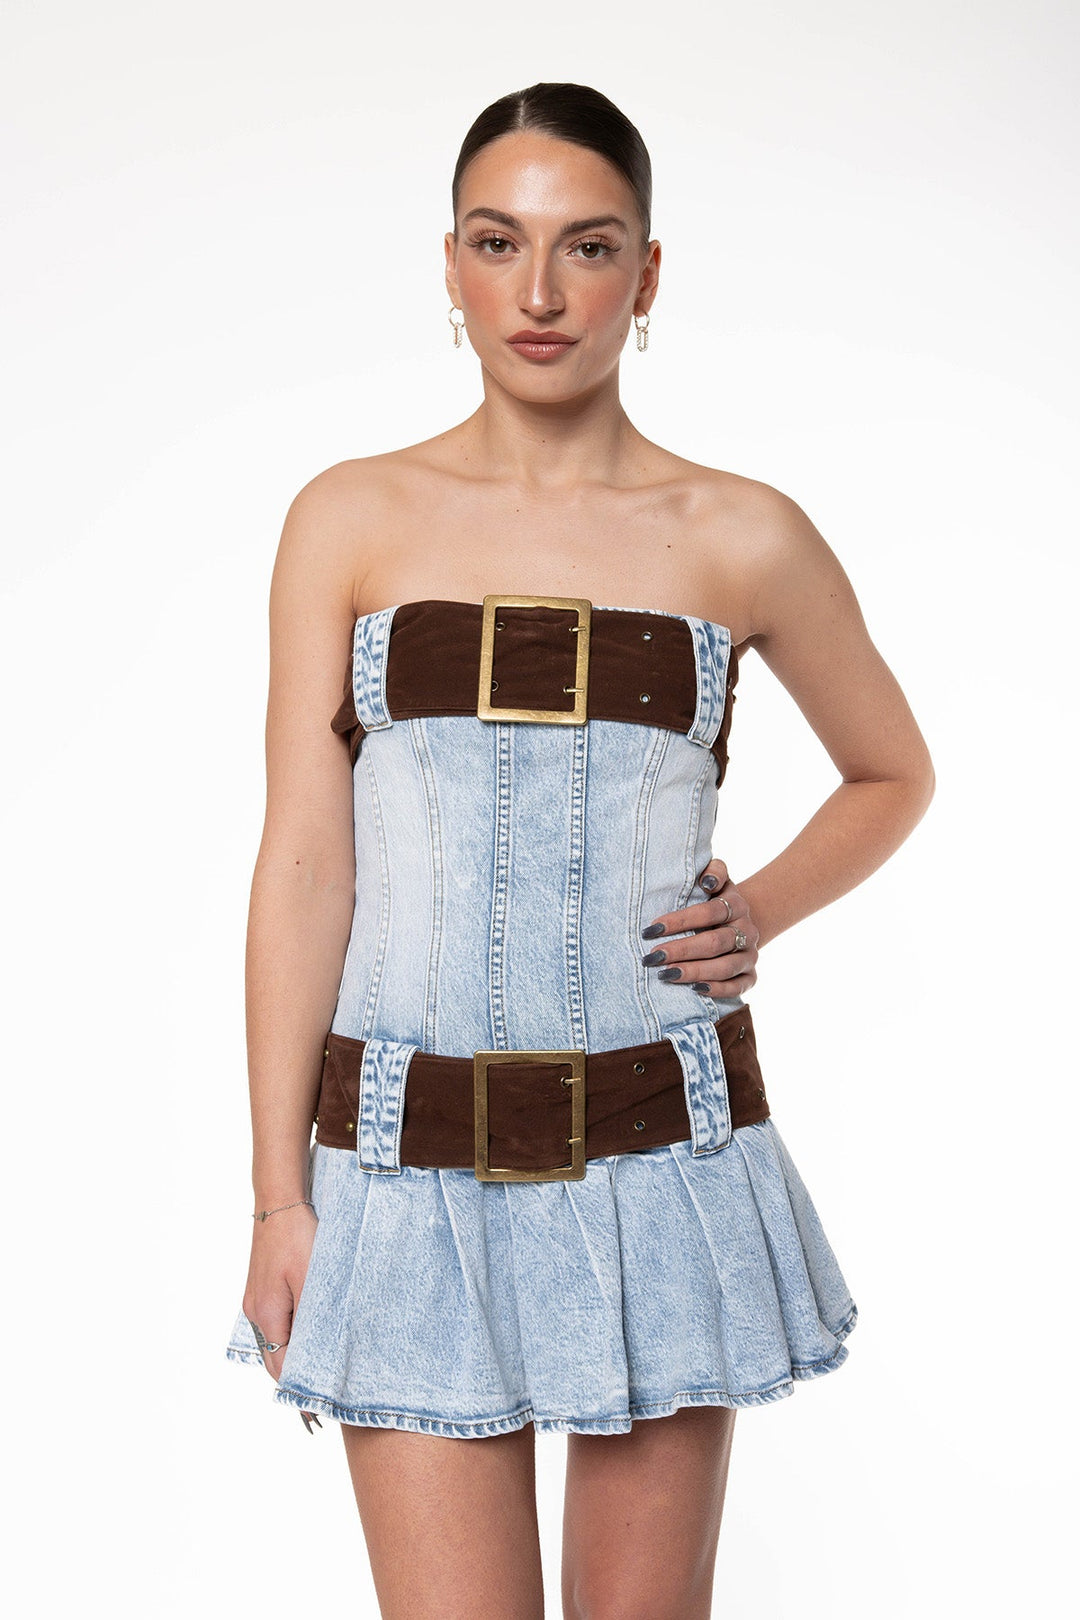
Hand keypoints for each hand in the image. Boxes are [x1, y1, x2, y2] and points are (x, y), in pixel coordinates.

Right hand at [241, 1201, 317, 1385]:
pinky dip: (287, 1336)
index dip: (299, 1388)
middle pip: (274, 1358)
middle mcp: (254, 1312)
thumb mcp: (311, 1279)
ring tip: (315, 1370)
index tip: (315, 1409)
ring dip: (291, 1356)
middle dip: (294, 1377)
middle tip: (318, 1399)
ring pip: (273, 1341)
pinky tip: (305, 1335)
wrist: (279, 1203)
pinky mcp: (260, 1289)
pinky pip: (273, 1323)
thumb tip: (314, 1353)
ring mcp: (254, 1300)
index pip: (282, 1366)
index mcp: (266, 1315)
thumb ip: (311, 1318)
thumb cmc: (297, 1237)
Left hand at [640, 857, 758, 997]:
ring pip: (725, 967)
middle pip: (715, 942)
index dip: (680, 921)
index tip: (651, 929)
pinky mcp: (751, 975)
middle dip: (681, 950)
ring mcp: (750, 954)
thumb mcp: (715, 878)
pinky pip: (738, 987)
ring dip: (694, 972)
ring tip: (665, 975)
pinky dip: (717, 989)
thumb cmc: (713, 899)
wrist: (738, 922)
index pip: (709, 912)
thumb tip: (706, 880)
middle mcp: (747, 930)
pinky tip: (694, 989)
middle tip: (653, 957)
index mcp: (736, 904)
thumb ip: (713, 871)